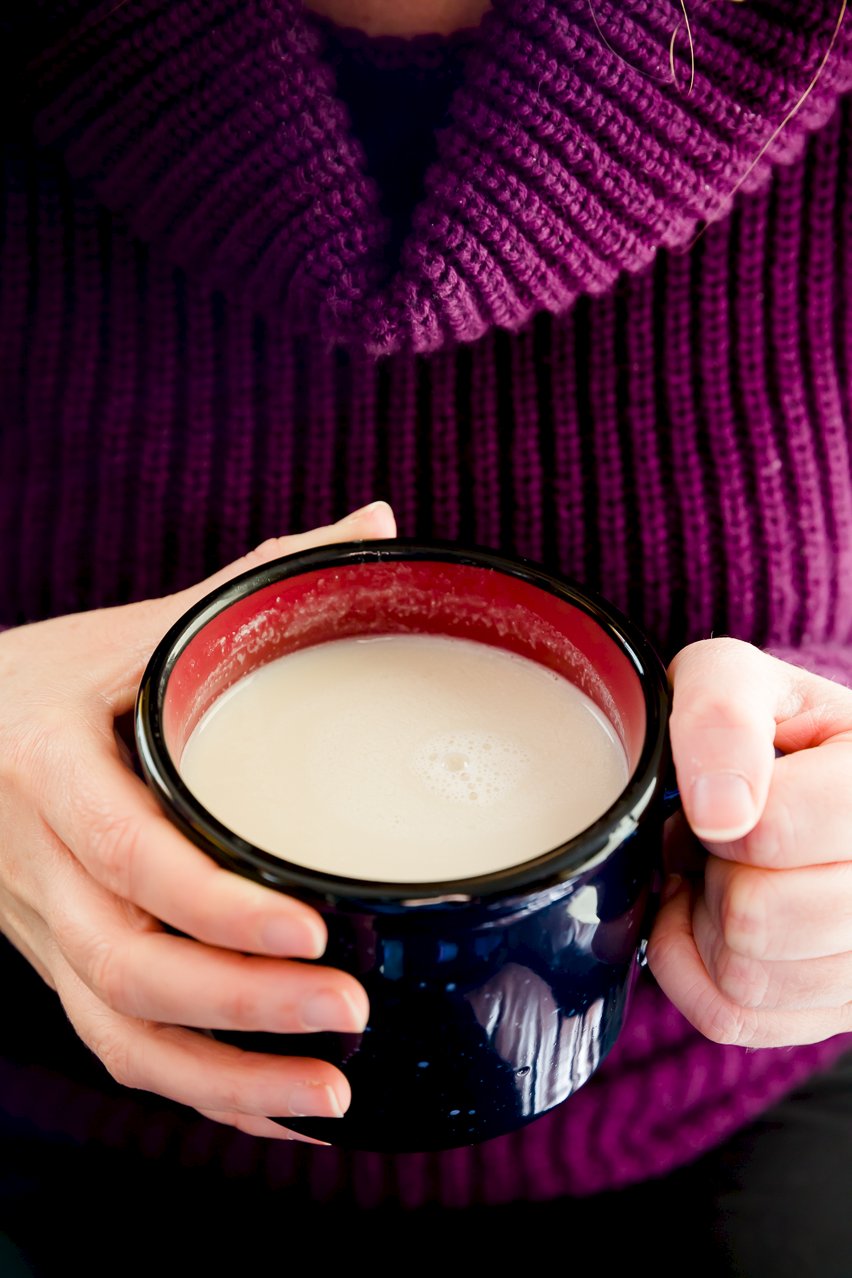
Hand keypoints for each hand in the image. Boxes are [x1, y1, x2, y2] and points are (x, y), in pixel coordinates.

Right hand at [0, 501, 395, 1140]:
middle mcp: (36, 860)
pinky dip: (198, 1092)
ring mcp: (42, 926)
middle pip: (122, 963)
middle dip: (236, 1007)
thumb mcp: (141, 624)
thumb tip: (381, 525)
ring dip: (221, 1079)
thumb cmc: (61, 674)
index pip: (124, 851)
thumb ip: (256, 579)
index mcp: (51, 762)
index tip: (313, 932)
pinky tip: (279, 1113)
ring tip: (335, 1098)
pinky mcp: (60, 964)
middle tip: (351, 1011)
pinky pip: (117, 1048)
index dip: (212, 905)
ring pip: (115, 1031)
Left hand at [647, 638, 851, 1048]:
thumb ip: (722, 713)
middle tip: (716, 841)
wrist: (802, 778)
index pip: (765, 835)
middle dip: (710, 873)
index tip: (721, 798)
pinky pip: (736, 1020)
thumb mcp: (734, 678)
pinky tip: (712, 923)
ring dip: (702, 926)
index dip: (713, 817)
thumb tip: (722, 811)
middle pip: (753, 917)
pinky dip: (695, 973)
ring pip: (746, 980)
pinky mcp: (842, 1006)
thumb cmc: (764, 726)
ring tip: (723, 874)